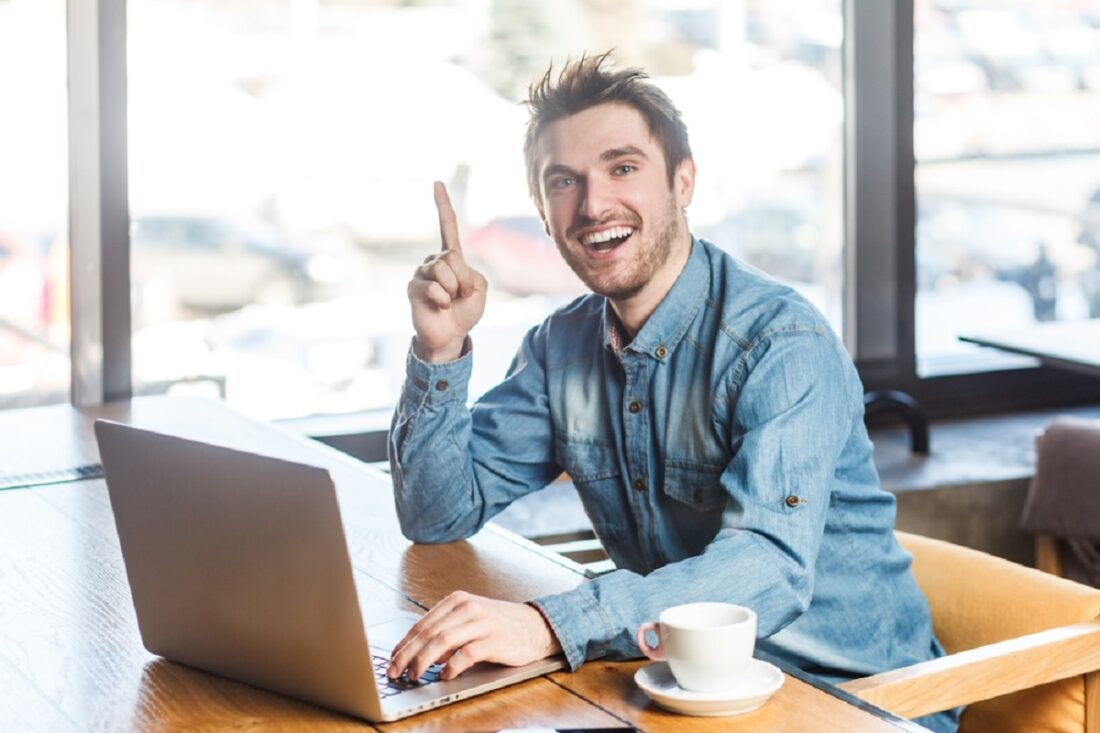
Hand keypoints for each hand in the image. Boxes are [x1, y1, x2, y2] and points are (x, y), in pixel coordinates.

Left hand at [387, 591, 560, 681]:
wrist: (537, 626)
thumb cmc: (499, 625)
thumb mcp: (469, 621)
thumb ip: (445, 632)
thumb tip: (419, 653)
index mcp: (457, 600)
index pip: (422, 624)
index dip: (403, 644)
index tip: (390, 660)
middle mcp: (468, 607)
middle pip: (428, 633)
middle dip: (407, 655)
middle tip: (394, 672)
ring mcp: (482, 623)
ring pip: (443, 641)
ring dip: (424, 661)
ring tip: (414, 675)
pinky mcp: (494, 640)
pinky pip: (467, 654)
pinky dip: (452, 666)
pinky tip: (444, 675)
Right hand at [407, 182, 487, 362]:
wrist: (450, 335)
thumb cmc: (465, 311)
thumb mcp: (479, 288)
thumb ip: (470, 272)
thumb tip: (448, 269)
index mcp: (451, 256)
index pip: (447, 226)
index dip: (443, 205)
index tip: (437, 183)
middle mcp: (434, 260)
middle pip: (452, 256)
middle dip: (463, 278)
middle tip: (460, 295)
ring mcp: (422, 272)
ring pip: (443, 270)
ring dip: (453, 290)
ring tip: (449, 302)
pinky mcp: (413, 287)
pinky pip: (433, 287)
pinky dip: (442, 300)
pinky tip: (439, 307)